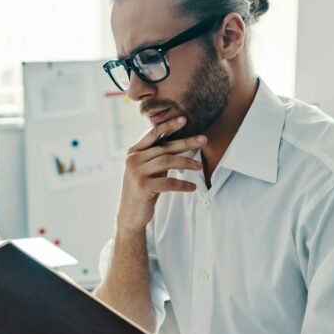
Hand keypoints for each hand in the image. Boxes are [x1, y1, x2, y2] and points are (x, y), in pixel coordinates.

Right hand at [116, 116, 206, 231]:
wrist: (130, 215)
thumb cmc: (143, 190)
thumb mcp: (148, 170)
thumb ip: (157, 157)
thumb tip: (182, 143)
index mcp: (134, 152)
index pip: (153, 135)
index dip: (169, 126)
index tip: (184, 119)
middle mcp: (133, 160)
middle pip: (165, 148)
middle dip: (186, 143)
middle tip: (203, 140)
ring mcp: (137, 172)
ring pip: (168, 161)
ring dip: (187, 162)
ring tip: (199, 166)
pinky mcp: (143, 187)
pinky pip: (169, 182)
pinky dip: (183, 184)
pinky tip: (192, 187)